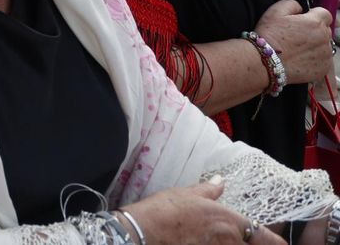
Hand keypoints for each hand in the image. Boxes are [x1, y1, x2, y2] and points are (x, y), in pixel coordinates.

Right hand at [122, 180, 284, 243]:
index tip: (277, 243)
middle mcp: (230, 242)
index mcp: (231, 222)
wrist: (144, 232)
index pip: (268, 239)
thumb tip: (220, 181)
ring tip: (217, 239)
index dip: (275, 242)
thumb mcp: (188, 194)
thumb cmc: (165, 211)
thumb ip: (210, 190)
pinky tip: (203, 243)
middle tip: (242, 238)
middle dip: (249, 243)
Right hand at [255, 0, 334, 84]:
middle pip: (325, 30)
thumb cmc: (269, 35)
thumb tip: (302, 8)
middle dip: (314, 31)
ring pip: (325, 47)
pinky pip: (324, 62)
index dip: (314, 16)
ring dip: (315, 46)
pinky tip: (300, 60)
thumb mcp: (275, 11)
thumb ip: (293, 3)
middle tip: (296, 36)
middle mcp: (324, 38)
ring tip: (297, 50)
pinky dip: (315, 60)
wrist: (266, 62)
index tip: (303, 21)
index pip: (325, 14)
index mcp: (315, 22)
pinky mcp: (323, 70)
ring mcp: (325, 56)